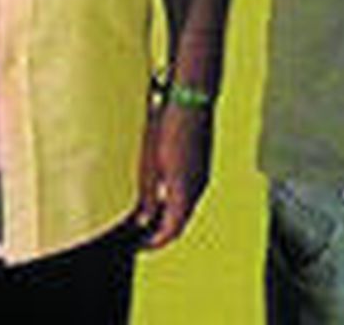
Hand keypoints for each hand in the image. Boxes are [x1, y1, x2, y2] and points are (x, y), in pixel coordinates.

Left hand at [135, 103, 214, 248]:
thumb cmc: (168, 127)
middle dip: (162, 230)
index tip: (140, 245)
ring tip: (148, 214)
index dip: (155, 243)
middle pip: (181, 220)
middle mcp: (198, 186)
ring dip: (169, 214)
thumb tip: (143, 220)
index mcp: (184, 190)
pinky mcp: (203, 161)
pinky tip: (162, 190)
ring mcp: (203, 173)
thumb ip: (148, 195)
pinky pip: (191, 190)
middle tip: (142, 233)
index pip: (172, 230)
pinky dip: (176, 198)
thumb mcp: (150, 163)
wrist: (192, 97)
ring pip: (186, 205)